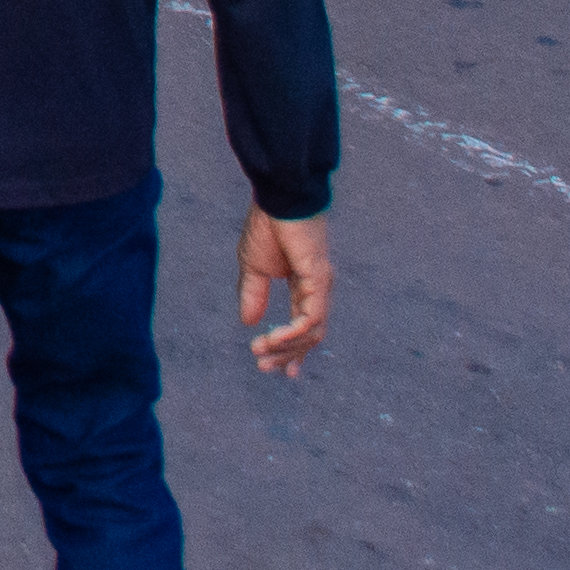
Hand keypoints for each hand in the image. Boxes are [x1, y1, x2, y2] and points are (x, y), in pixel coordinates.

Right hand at [239, 209, 330, 372]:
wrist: (277, 198)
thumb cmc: (266, 225)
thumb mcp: (252, 267)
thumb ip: (253, 295)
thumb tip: (248, 323)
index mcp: (304, 285)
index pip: (304, 325)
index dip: (293, 349)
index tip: (282, 371)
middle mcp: (317, 290)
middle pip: (310, 334)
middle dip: (288, 354)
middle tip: (265, 368)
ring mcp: (321, 286)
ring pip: (312, 331)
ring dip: (286, 347)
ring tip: (261, 352)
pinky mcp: (319, 281)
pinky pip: (311, 319)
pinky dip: (293, 333)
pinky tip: (273, 338)